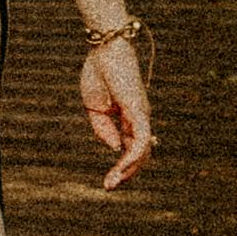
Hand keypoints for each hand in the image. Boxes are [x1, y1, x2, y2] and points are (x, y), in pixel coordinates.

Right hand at [80, 39, 152, 191]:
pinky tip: (120, 167)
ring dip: (128, 170)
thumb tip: (115, 149)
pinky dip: (132, 156)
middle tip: (108, 187)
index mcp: (128, 117)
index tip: (107, 182)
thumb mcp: (94, 107)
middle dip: (125, 173)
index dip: (121, 166)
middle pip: (140, 154)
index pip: (131, 148)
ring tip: (112, 183)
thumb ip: (103, 129)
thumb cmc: (99, 72)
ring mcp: (141, 115)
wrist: (103, 48)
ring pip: (142, 151)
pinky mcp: (139, 111)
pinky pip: (140, 140)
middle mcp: (139, 118)